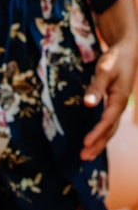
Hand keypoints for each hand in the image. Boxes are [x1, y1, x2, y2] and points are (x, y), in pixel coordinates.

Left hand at [81, 36, 137, 159]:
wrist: (126, 52)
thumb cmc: (115, 59)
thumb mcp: (104, 70)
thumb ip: (96, 87)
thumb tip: (87, 104)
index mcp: (119, 100)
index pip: (107, 122)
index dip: (97, 133)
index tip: (85, 143)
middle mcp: (119, 106)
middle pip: (109, 130)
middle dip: (97, 144)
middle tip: (83, 157)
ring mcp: (117, 105)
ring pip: (110, 129)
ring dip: (99, 142)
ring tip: (86, 154)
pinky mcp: (113, 103)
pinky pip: (108, 123)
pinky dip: (101, 133)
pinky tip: (93, 140)